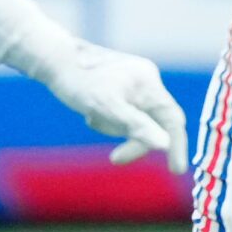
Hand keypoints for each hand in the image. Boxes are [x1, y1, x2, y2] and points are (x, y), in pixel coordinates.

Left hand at [44, 40, 188, 168]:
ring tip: (92, 118)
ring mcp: (135, 83)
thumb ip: (137, 126)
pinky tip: (91, 113)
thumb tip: (165, 145)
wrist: (54, 60)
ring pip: (137, 120)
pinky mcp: (122, 87)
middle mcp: (146, 80)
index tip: (176, 171)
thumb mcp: (106, 108)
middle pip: (154, 122)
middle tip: (114, 158)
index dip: (178, 146)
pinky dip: (110, 120)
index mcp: (148, 82)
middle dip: (133, 140)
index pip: (173, 119)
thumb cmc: (78, 82)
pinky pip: (125, 114)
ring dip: (116, 127)